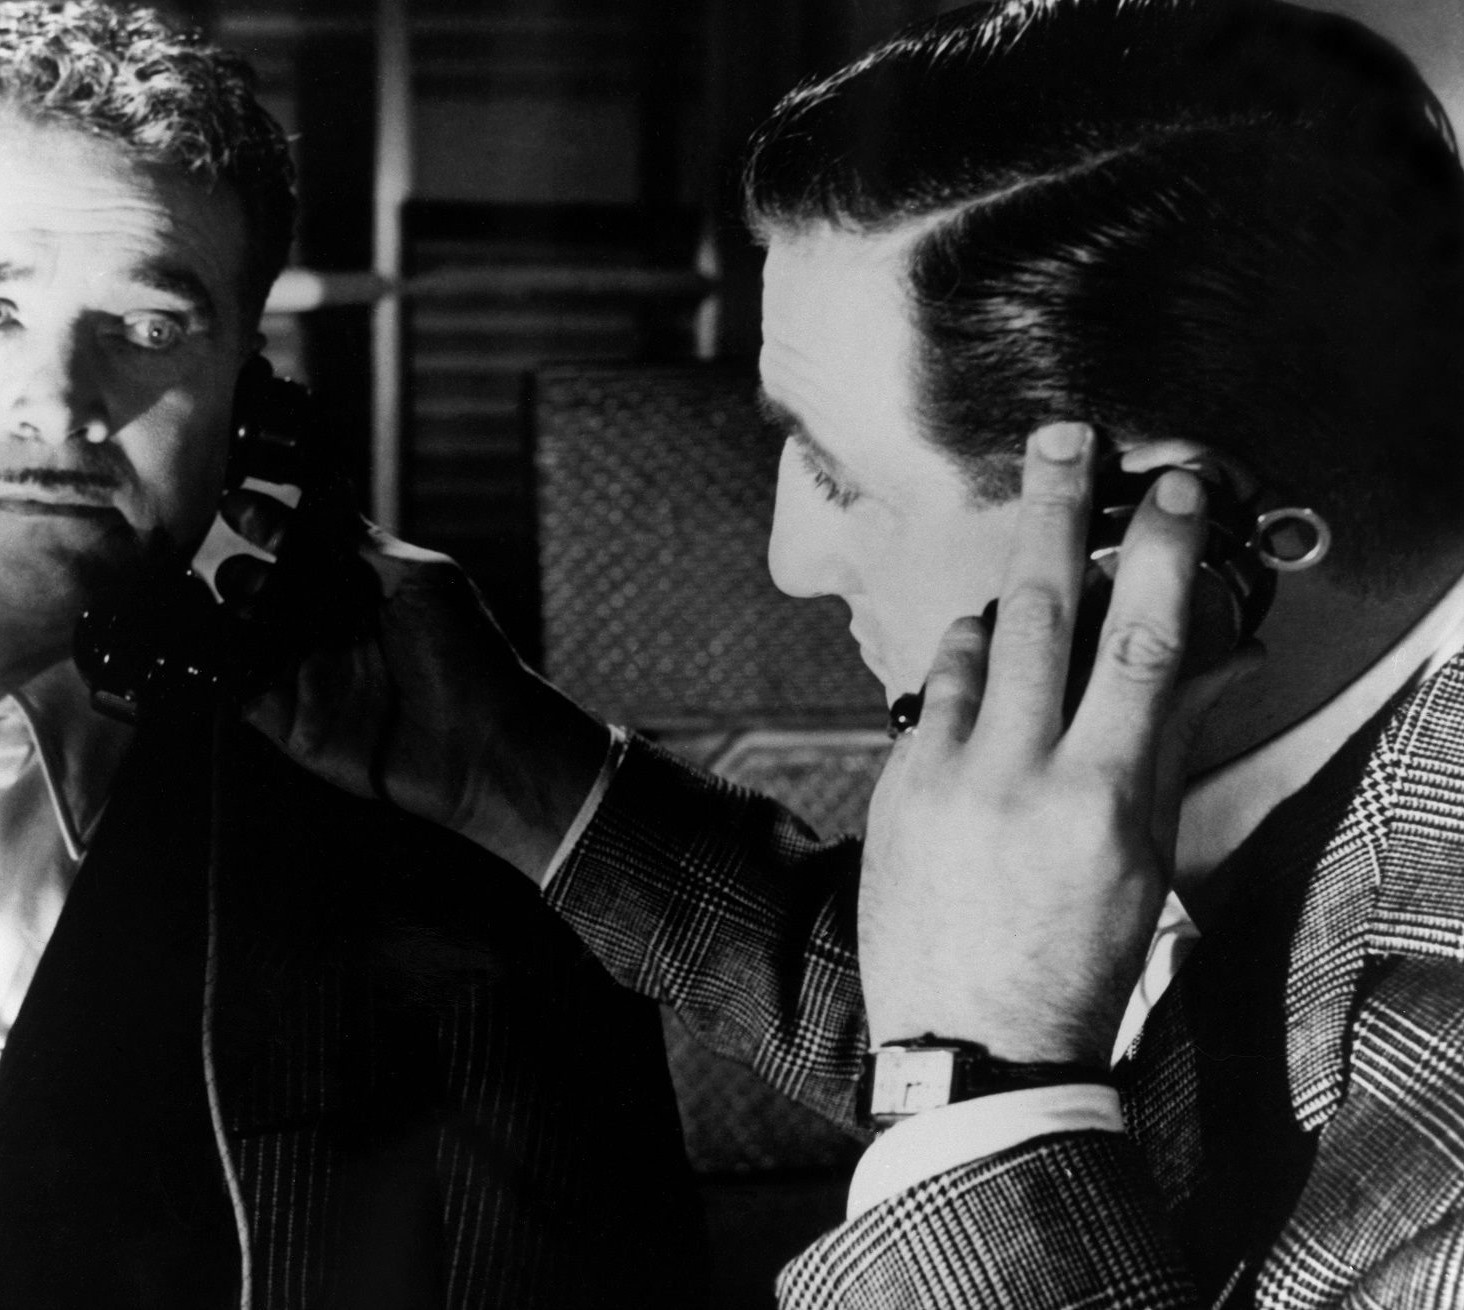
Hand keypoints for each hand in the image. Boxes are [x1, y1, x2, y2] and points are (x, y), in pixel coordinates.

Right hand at [214, 490, 610, 882]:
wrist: (481, 743)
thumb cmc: (467, 653)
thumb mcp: (421, 579)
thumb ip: (362, 541)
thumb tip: (323, 486)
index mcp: (357, 586)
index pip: (296, 545)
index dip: (264, 522)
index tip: (237, 502)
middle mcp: (327, 626)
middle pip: (259, 587)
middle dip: (241, 570)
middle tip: (247, 571)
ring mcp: (306, 673)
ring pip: (238, 634)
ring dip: (221, 613)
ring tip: (227, 602)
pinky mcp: (291, 721)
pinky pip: (237, 690)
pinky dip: (215, 668)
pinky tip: (207, 646)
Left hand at [857, 424, 1255, 1065]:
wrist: (967, 1045)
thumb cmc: (1076, 960)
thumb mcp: (1145, 862)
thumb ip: (1169, 747)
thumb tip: (1217, 660)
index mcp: (1103, 797)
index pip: (1145, 645)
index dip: (1165, 555)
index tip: (1177, 493)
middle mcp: (1019, 775)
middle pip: (1042, 610)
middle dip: (1055, 511)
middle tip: (1063, 438)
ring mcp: (945, 777)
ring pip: (974, 642)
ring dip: (1005, 606)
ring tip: (1027, 614)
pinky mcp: (895, 786)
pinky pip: (930, 692)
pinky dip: (961, 667)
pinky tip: (980, 684)